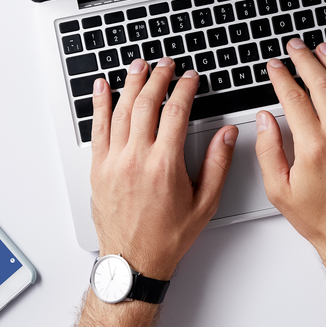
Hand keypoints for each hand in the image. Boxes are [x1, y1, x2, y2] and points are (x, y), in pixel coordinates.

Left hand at [90, 58, 237, 279]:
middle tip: (166, 65)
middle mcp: (137, 159)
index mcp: (165, 165)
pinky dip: (99, 105)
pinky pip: (98, 129)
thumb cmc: (168, 237)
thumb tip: (228, 134)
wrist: (133, 261)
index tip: (190, 77)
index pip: (175, 112)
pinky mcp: (99, 168)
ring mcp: (114, 162)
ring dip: (130, 83)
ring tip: (139, 65)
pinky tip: (101, 88)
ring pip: (120, 110)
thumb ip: (218, 164)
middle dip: (158, 78)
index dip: (184, 88)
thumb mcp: (205, 203)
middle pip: (146, 104)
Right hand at [255, 39, 325, 262]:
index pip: (294, 98)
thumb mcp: (279, 191)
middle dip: (306, 60)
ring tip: (323, 48)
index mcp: (313, 148)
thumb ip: (268, 151)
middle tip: (296, 47)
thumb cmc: (320, 220)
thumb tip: (265, 120)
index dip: (281, 77)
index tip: (275, 66)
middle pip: (322, 84)